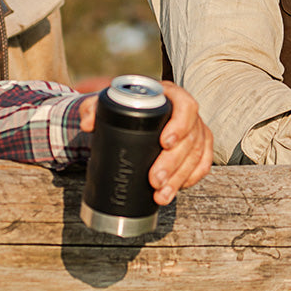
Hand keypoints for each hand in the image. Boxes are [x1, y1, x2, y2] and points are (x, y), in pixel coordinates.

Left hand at [78, 80, 212, 202]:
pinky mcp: (199, 147)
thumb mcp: (107, 103)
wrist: (133, 115)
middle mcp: (187, 113)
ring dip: (180, 178)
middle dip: (173, 164)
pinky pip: (203, 165)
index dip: (179, 125)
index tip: (165, 143)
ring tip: (162, 195)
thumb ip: (93, 108)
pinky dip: (191, 178)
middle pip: (190, 139)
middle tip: (155, 180)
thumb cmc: (124, 107)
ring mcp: (196, 131)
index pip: (185, 107)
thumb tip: (88, 124)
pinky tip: (177, 189)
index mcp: (170, 96)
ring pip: (196, 156)